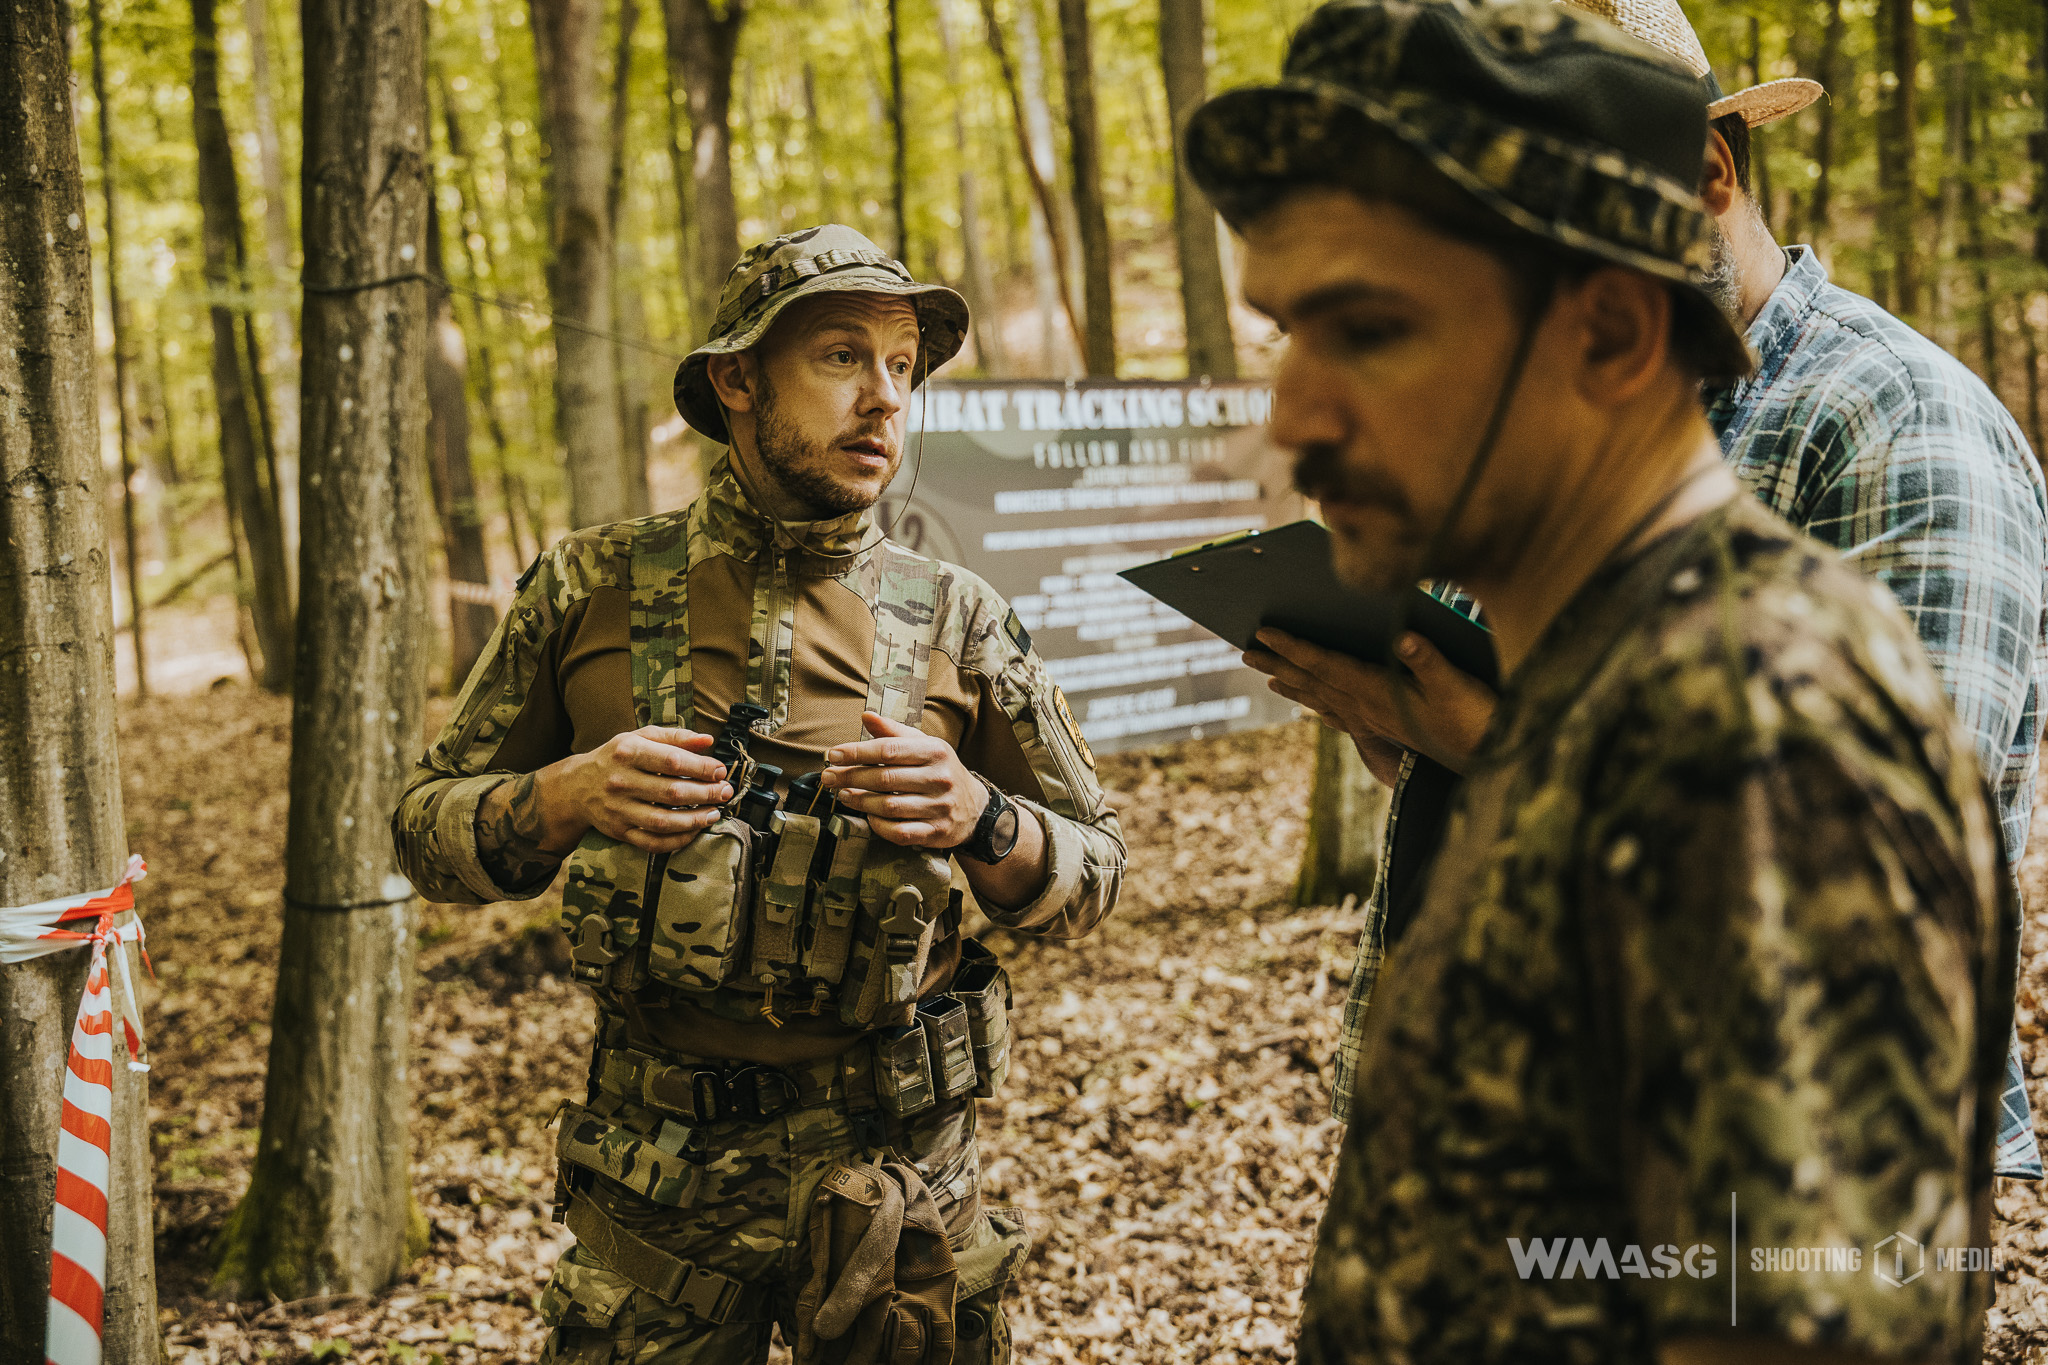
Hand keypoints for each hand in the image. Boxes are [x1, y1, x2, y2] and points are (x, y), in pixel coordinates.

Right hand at [536, 726, 733, 853]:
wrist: (576, 786)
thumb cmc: (616, 758)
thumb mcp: (640, 738)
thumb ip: (675, 737)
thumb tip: (708, 741)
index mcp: (628, 752)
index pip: (672, 761)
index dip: (701, 768)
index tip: (720, 771)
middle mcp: (621, 781)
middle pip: (671, 792)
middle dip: (706, 794)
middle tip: (725, 793)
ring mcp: (618, 810)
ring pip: (663, 821)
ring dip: (695, 820)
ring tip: (715, 813)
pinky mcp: (619, 831)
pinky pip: (652, 842)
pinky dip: (677, 840)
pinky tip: (694, 831)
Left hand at [820, 712, 987, 848]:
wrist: (974, 807)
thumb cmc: (940, 771)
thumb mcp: (924, 745)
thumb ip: (894, 732)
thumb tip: (866, 716)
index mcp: (934, 751)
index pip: (888, 750)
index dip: (857, 752)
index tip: (834, 755)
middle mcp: (939, 778)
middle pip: (884, 779)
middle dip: (851, 777)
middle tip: (829, 777)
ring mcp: (939, 807)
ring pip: (890, 807)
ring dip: (860, 802)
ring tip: (843, 795)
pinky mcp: (936, 832)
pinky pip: (900, 832)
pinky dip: (879, 825)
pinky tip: (869, 816)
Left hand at [1243, 628, 1497, 776]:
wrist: (1487, 758)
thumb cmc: (1475, 717)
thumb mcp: (1458, 684)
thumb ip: (1429, 660)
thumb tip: (1404, 637)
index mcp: (1376, 692)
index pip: (1325, 665)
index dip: (1293, 647)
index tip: (1264, 633)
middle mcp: (1366, 708)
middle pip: (1313, 681)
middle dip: (1278, 663)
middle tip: (1245, 650)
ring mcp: (1373, 720)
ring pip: (1322, 699)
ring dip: (1293, 684)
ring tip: (1267, 674)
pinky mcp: (1385, 727)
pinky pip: (1340, 714)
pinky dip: (1320, 705)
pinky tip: (1312, 705)